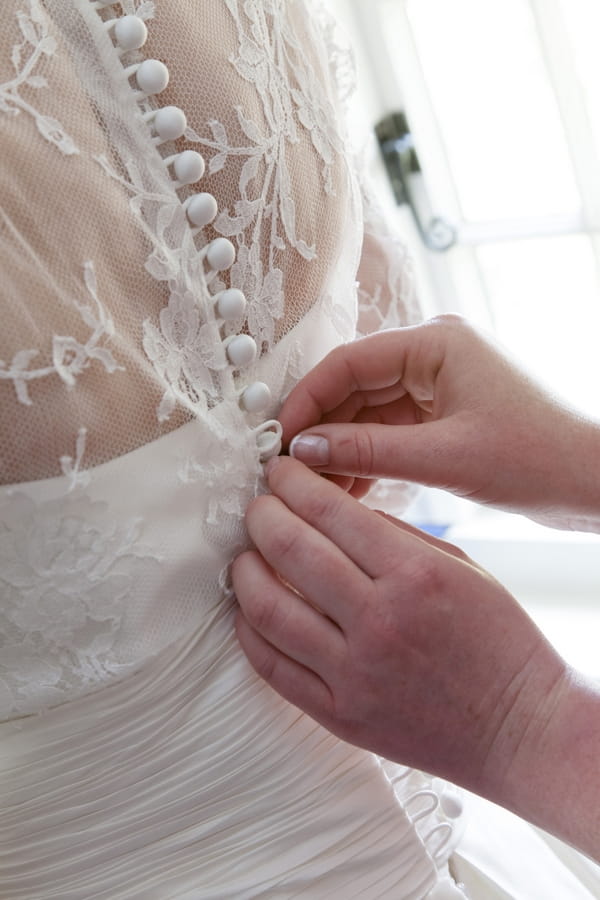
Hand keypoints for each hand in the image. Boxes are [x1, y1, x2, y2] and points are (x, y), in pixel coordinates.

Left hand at [233, 457, 599, 858]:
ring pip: (267, 608)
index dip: (293, 482)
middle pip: (290, 549)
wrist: (519, 728)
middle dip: (262, 515)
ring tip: (244, 556)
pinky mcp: (338, 714)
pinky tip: (249, 609)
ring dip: (244, 571)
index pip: (329, 511)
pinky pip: (271, 666)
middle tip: (257, 506)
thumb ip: (393, 536)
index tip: (280, 471)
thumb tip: (332, 512)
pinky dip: (248, 630)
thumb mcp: (459, 568)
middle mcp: (378, 619)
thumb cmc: (497, 640)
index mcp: (413, 573)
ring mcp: (353, 672)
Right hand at [278, 314, 599, 527]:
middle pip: (353, 387)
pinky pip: (389, 432)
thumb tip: (302, 450)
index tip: (279, 439)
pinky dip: (367, 459)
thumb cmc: (537, 457)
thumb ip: (366, 450)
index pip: (348, 362)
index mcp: (436, 342)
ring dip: (341, 449)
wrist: (593, 481)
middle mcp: (433, 354)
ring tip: (313, 491)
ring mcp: (438, 385)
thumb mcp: (444, 457)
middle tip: (287, 471)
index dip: (307, 399)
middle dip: (321, 430)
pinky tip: (346, 492)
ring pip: (368, 413)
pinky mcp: (443, 415)